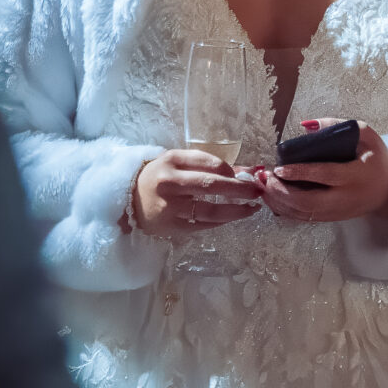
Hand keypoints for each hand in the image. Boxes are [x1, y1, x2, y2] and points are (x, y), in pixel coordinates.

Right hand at [129, 149, 263, 238]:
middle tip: (258, 192)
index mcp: (171, 161)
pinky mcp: (172, 226)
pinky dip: (222, 221)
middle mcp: (169, 182)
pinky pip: (203, 225)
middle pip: (212, 185)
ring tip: (252, 209)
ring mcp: (170, 207)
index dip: (231, 170)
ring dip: (236, 210)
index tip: (244, 176)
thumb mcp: (178, 162)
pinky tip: (233, 217)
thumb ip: (208, 164)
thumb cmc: (159, 177)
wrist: (129, 200)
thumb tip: (247, 170)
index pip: (208, 163)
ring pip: (210, 210)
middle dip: (240, 189)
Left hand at [259, 119, 387, 224]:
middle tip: (265, 178)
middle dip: (282, 192)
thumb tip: (305, 126)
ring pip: (304, 213)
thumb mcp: (365, 134)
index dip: (301, 173)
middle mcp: (345, 198)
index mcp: (355, 175)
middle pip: (309, 202)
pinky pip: (305, 219)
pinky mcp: (332, 218)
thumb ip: (336, 126)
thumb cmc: (376, 158)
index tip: (280, 169)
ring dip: (280, 202)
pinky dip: (286, 210)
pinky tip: (272, 199)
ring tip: (263, 187)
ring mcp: (338, 212)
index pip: (325, 175)